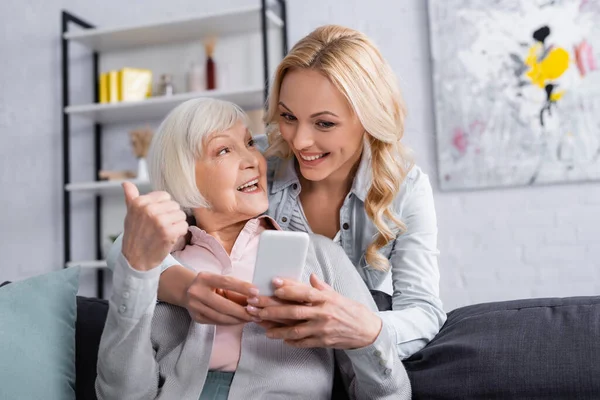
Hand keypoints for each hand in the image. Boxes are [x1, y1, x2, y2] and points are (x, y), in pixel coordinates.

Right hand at [121, 182, 187, 270]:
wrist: (135, 259)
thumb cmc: (134, 236)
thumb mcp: (130, 214)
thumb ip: (131, 197)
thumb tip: (126, 183)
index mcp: (139, 203)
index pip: (165, 196)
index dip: (164, 207)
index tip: (156, 217)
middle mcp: (149, 210)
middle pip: (175, 205)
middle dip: (171, 216)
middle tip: (160, 227)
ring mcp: (159, 221)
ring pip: (181, 215)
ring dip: (176, 224)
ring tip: (165, 232)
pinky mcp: (168, 232)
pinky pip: (184, 226)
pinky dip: (180, 233)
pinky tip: (169, 238)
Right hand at [186, 271, 260, 324]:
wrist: (185, 290)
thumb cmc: (208, 283)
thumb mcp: (218, 280)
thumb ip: (233, 289)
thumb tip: (253, 298)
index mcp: (205, 278)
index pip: (226, 282)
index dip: (242, 287)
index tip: (256, 292)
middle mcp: (197, 292)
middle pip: (224, 305)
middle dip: (243, 311)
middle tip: (257, 313)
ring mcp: (195, 307)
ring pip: (221, 317)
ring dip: (238, 319)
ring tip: (251, 319)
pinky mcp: (196, 318)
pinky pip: (217, 322)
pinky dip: (230, 322)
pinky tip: (239, 321)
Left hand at [247, 274, 382, 348]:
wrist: (367, 331)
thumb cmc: (351, 311)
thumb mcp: (337, 295)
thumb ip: (321, 287)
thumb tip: (311, 277)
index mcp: (326, 298)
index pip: (304, 291)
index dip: (288, 288)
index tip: (273, 284)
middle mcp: (323, 313)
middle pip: (293, 311)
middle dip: (271, 310)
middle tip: (255, 307)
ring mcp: (322, 329)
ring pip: (294, 330)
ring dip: (276, 329)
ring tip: (262, 326)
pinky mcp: (323, 341)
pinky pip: (303, 342)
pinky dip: (290, 341)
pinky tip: (280, 338)